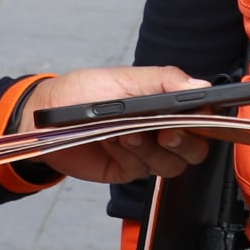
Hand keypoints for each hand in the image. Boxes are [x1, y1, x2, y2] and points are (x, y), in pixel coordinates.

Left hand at [18, 67, 210, 181]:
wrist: (43, 120)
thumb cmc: (82, 92)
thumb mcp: (122, 78)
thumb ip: (163, 81)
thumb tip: (201, 87)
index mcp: (165, 103)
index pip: (202, 116)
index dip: (206, 121)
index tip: (195, 119)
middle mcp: (160, 129)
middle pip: (196, 149)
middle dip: (184, 143)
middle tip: (165, 133)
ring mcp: (146, 152)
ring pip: (172, 164)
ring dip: (150, 149)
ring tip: (126, 133)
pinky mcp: (128, 169)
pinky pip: (141, 171)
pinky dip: (128, 156)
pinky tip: (112, 142)